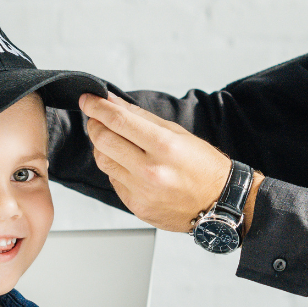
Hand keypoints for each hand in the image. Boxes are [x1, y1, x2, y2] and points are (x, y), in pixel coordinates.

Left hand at [80, 93, 260, 232]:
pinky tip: (130, 165)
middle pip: (103, 140)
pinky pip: (114, 181)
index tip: (88, 100)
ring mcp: (142, 192)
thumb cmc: (203, 165)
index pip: (118, 120)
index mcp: (165, 146)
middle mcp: (151, 170)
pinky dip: (116, 169)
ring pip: (103, 161)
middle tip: (97, 119)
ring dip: (103, 147)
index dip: (97, 107)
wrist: (219, 202)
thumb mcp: (177, 133)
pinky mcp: (137, 207)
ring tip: (115, 142)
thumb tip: (112, 102)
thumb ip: (141, 117)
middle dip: (95, 125)